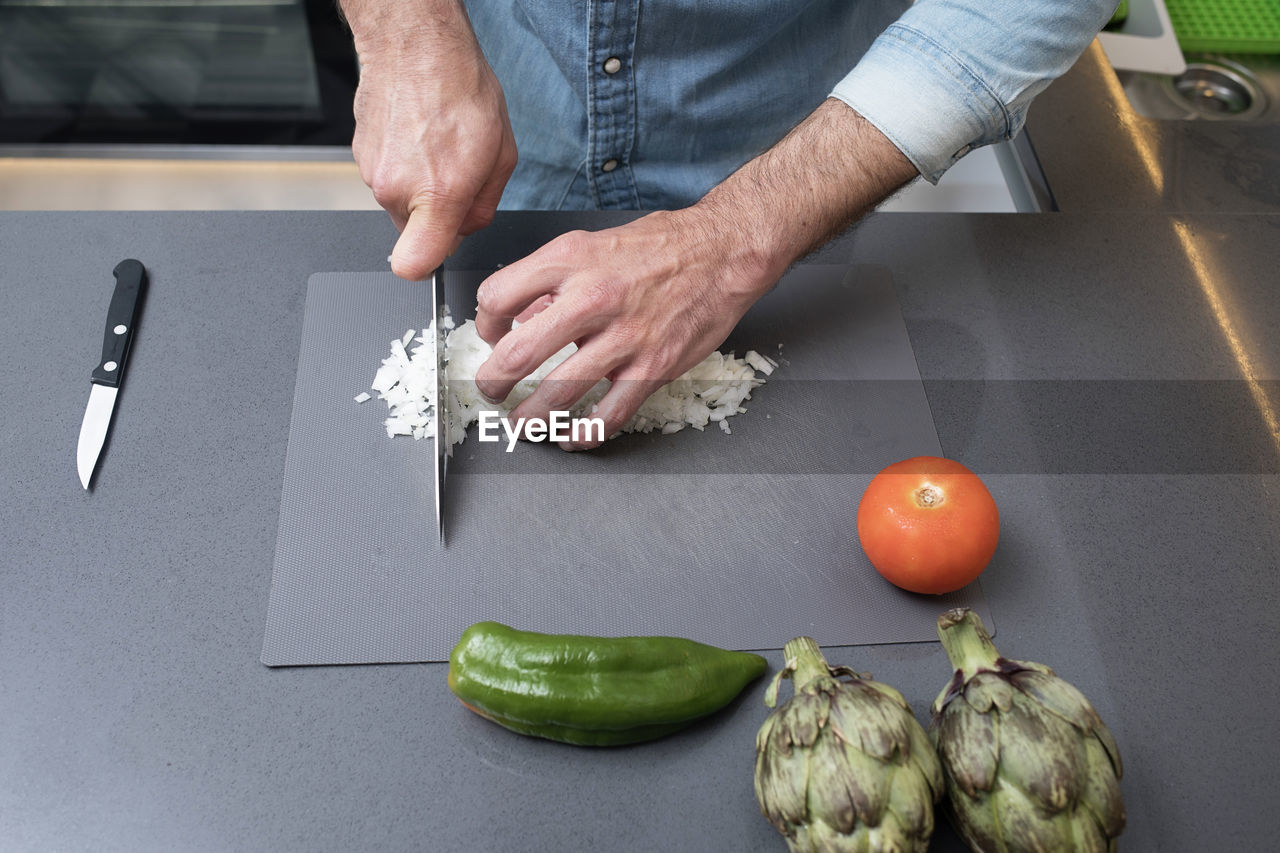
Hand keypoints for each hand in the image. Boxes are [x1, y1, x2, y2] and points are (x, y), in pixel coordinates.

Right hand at [345, 1, 516, 279]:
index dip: (428, 266)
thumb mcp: (501, 155)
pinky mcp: (359, 155)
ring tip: (440, 148)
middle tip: (458, 177)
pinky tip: (420, 136)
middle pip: (416, 232)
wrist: (415, 42)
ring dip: (422, 188)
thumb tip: (469, 226)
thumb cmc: (460, 89)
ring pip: (402, 205)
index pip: (413, 265)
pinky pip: (388, 178)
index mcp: (437, 194)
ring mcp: (372, 172)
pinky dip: (405, 166)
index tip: (438, 253)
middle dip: (439, 216)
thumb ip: (485, 205)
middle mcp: (396, 189)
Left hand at [472, 99, 917, 449]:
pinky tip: (573, 436)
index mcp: (569, 261)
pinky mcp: (652, 367)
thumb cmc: (660, 246)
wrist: (723, 252)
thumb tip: (521, 316)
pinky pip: (609, 414)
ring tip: (522, 424)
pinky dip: (584, 433)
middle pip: (516, 354)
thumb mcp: (593, 244)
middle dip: (493, 383)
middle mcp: (591, 298)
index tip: (491, 337)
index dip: (484, 324)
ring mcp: (623, 338)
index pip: (497, 297)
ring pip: (557, 394)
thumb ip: (553, 280)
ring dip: (530, 418)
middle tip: (492, 392)